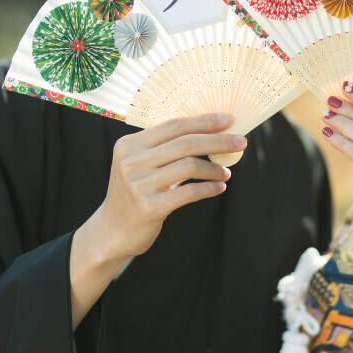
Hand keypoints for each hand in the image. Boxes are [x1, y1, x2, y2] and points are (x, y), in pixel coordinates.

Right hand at [69, 113, 244, 325]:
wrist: (111, 232)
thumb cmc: (133, 193)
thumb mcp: (138, 164)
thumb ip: (162, 148)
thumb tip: (207, 132)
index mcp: (129, 144)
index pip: (173, 126)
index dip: (203, 121)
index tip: (227, 120)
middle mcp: (132, 161)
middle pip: (185, 143)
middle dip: (218, 141)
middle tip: (240, 142)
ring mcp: (138, 185)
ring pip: (190, 166)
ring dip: (214, 168)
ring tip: (226, 172)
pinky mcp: (148, 207)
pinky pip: (189, 192)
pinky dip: (209, 188)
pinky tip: (219, 187)